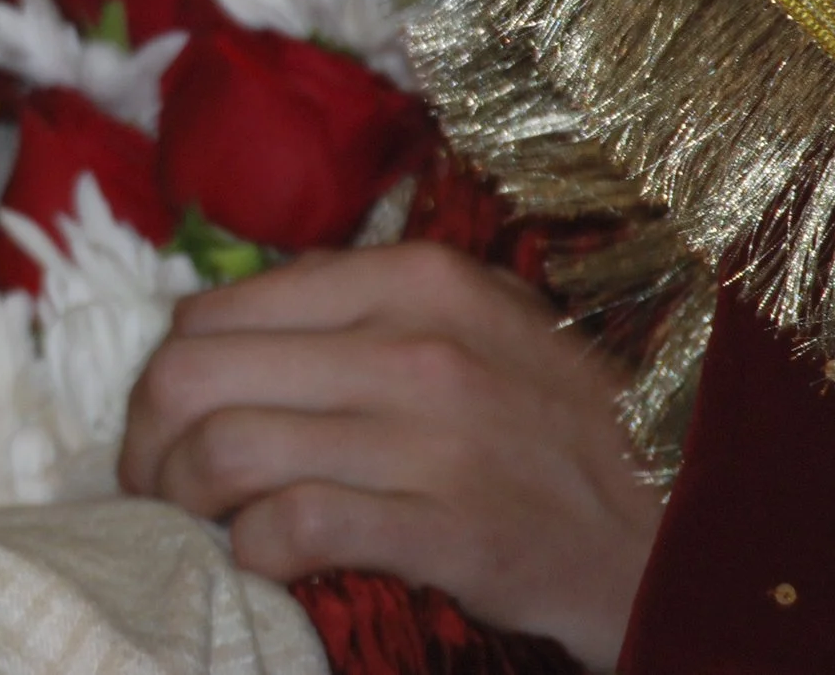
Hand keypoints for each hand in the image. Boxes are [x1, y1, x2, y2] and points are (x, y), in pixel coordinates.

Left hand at [118, 243, 661, 669]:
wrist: (687, 520)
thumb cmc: (557, 425)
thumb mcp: (469, 324)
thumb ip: (355, 312)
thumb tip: (219, 339)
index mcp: (410, 276)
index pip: (214, 311)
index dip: (163, 375)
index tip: (164, 423)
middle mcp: (416, 342)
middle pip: (196, 374)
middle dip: (147, 437)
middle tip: (152, 482)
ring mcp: (434, 435)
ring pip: (226, 448)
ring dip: (184, 495)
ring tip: (197, 521)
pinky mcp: (452, 526)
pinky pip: (294, 525)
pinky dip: (251, 546)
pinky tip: (261, 556)